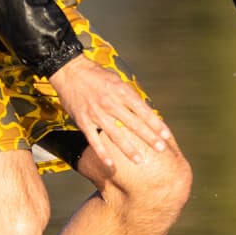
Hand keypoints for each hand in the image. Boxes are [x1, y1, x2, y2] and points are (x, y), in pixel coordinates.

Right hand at [50, 57, 174, 171]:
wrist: (70, 71)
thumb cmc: (95, 74)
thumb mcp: (117, 80)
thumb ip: (129, 96)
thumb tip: (144, 109)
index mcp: (122, 92)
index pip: (144, 111)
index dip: (156, 124)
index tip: (166, 135)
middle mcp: (111, 103)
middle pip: (134, 124)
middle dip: (149, 138)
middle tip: (160, 149)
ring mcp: (97, 114)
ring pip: (116, 135)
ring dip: (129, 149)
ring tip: (139, 161)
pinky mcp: (84, 121)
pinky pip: (94, 140)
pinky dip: (102, 153)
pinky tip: (110, 164)